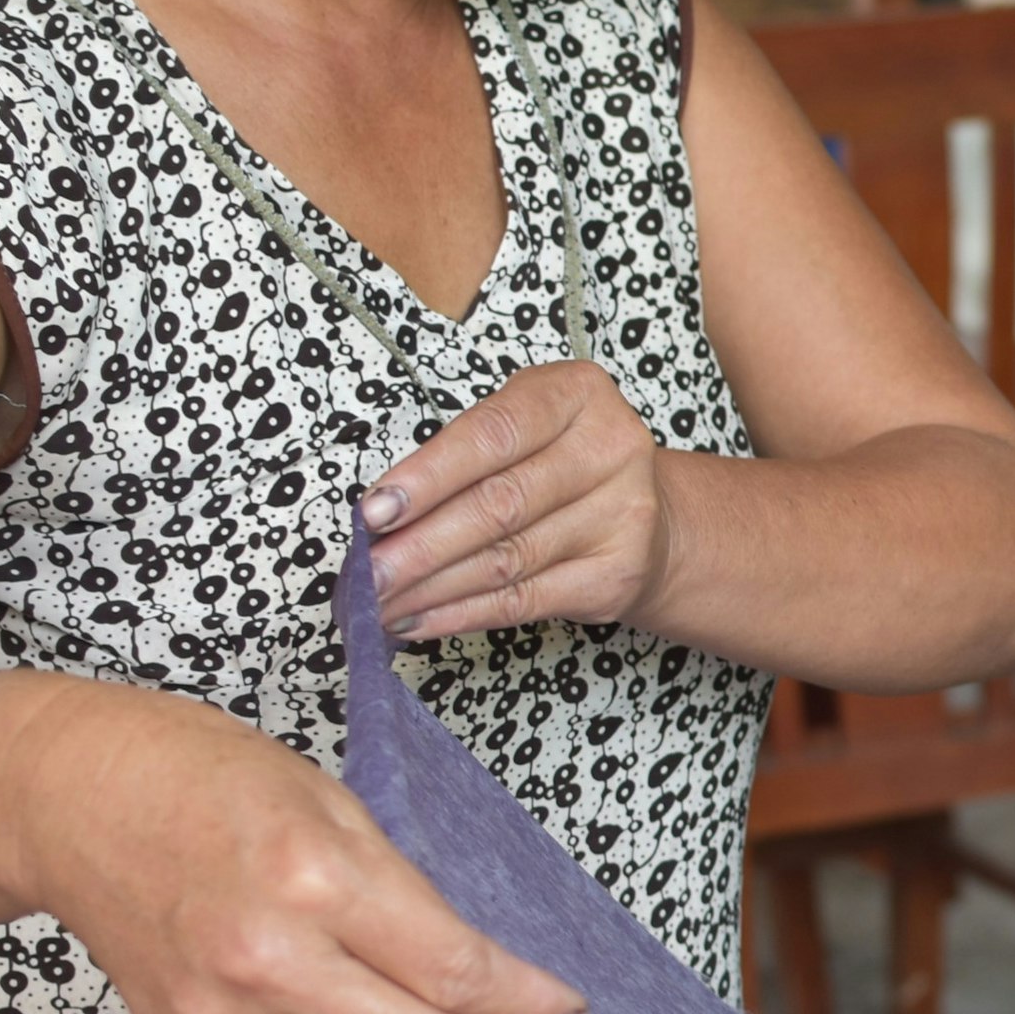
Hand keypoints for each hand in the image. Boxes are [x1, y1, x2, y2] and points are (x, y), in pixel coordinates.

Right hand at [16, 679, 583, 1013]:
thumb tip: (479, 971)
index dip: (529, 1005)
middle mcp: (268, 961)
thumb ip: (407, 895)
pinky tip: (337, 1013)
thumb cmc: (208, 781)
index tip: (565, 1012)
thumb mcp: (337, 806)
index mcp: (317, 881)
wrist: (75, 800)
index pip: (457, 975)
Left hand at [364, 361, 672, 640]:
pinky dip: (463, 614)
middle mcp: (611, 448)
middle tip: (366, 574)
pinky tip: (421, 619)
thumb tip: (382, 518)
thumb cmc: (562, 461)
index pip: (493, 435)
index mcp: (577, 394)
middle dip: (419, 544)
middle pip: (499, 503)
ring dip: (431, 587)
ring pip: (506, 559)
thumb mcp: (524, 428)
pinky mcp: (618, 573)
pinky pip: (525, 600)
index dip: (428, 476)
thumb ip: (464, 456)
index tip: (373, 513)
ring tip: (379, 602)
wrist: (649, 516)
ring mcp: (622, 514)